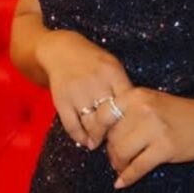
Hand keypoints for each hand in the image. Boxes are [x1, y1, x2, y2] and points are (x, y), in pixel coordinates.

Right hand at [35, 30, 134, 148]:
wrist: (61, 51)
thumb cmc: (93, 61)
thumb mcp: (112, 67)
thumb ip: (123, 88)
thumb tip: (132, 116)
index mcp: (112, 73)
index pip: (125, 103)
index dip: (129, 121)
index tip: (131, 130)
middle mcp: (95, 83)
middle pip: (109, 116)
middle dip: (113, 133)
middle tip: (115, 141)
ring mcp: (77, 92)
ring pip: (91, 124)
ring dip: (96, 137)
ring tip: (100, 141)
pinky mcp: (61, 101)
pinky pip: (72, 125)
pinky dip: (79, 137)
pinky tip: (85, 141)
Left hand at [100, 89, 193, 188]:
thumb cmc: (178, 113)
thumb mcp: (150, 101)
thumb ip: (127, 112)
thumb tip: (99, 135)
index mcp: (136, 95)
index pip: (102, 114)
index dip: (94, 132)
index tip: (93, 143)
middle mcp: (143, 109)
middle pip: (112, 137)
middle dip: (111, 152)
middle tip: (115, 160)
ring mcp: (155, 128)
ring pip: (122, 153)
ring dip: (118, 165)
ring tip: (122, 168)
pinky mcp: (165, 147)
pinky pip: (138, 167)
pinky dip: (128, 177)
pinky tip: (122, 182)